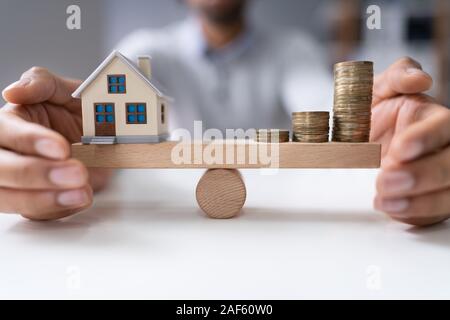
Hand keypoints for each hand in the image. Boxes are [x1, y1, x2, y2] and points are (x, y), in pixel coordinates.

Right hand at [0, 67, 111, 219]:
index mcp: (9, 123)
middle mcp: (7, 153)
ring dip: (45, 199)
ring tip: (82, 192)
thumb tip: (12, 92)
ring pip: (8, 198)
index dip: (30, 141)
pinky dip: (59, 210)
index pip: (4, 132)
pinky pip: (36, 214)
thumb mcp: (67, 91)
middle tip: (77, 172)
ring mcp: (18, 182)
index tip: (62, 147)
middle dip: (36, 174)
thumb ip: (42, 83)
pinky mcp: (34, 202)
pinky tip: (81, 198)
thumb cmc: (80, 112)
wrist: (103, 139)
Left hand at [371, 57, 449, 225]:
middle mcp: (444, 149)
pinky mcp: (435, 202)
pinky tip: (393, 211)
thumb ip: (396, 78)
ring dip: (420, 201)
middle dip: (422, 174)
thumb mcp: (373, 90)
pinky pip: (436, 214)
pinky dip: (416, 214)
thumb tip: (420, 78)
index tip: (398, 149)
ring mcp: (443, 178)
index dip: (425, 138)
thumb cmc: (370, 116)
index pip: (444, 128)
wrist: (356, 146)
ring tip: (383, 202)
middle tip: (384, 180)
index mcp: (433, 120)